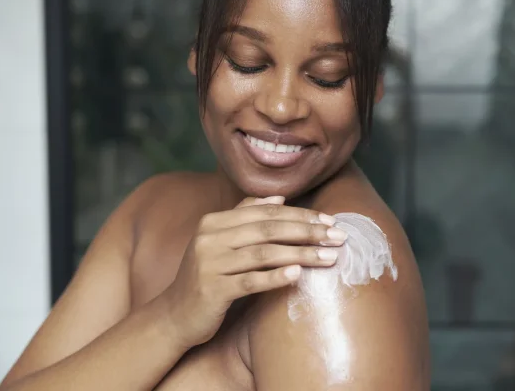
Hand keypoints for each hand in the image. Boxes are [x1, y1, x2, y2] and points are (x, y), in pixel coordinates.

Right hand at [157, 196, 346, 348]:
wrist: (175, 315)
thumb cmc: (207, 277)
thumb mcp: (220, 243)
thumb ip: (245, 217)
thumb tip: (279, 198)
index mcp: (214, 221)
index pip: (266, 213)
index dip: (301, 215)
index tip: (330, 221)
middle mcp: (210, 238)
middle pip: (268, 229)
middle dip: (308, 231)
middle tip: (338, 237)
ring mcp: (210, 264)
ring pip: (264, 254)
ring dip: (302, 254)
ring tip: (330, 257)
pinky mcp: (213, 290)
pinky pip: (250, 281)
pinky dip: (276, 277)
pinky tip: (298, 275)